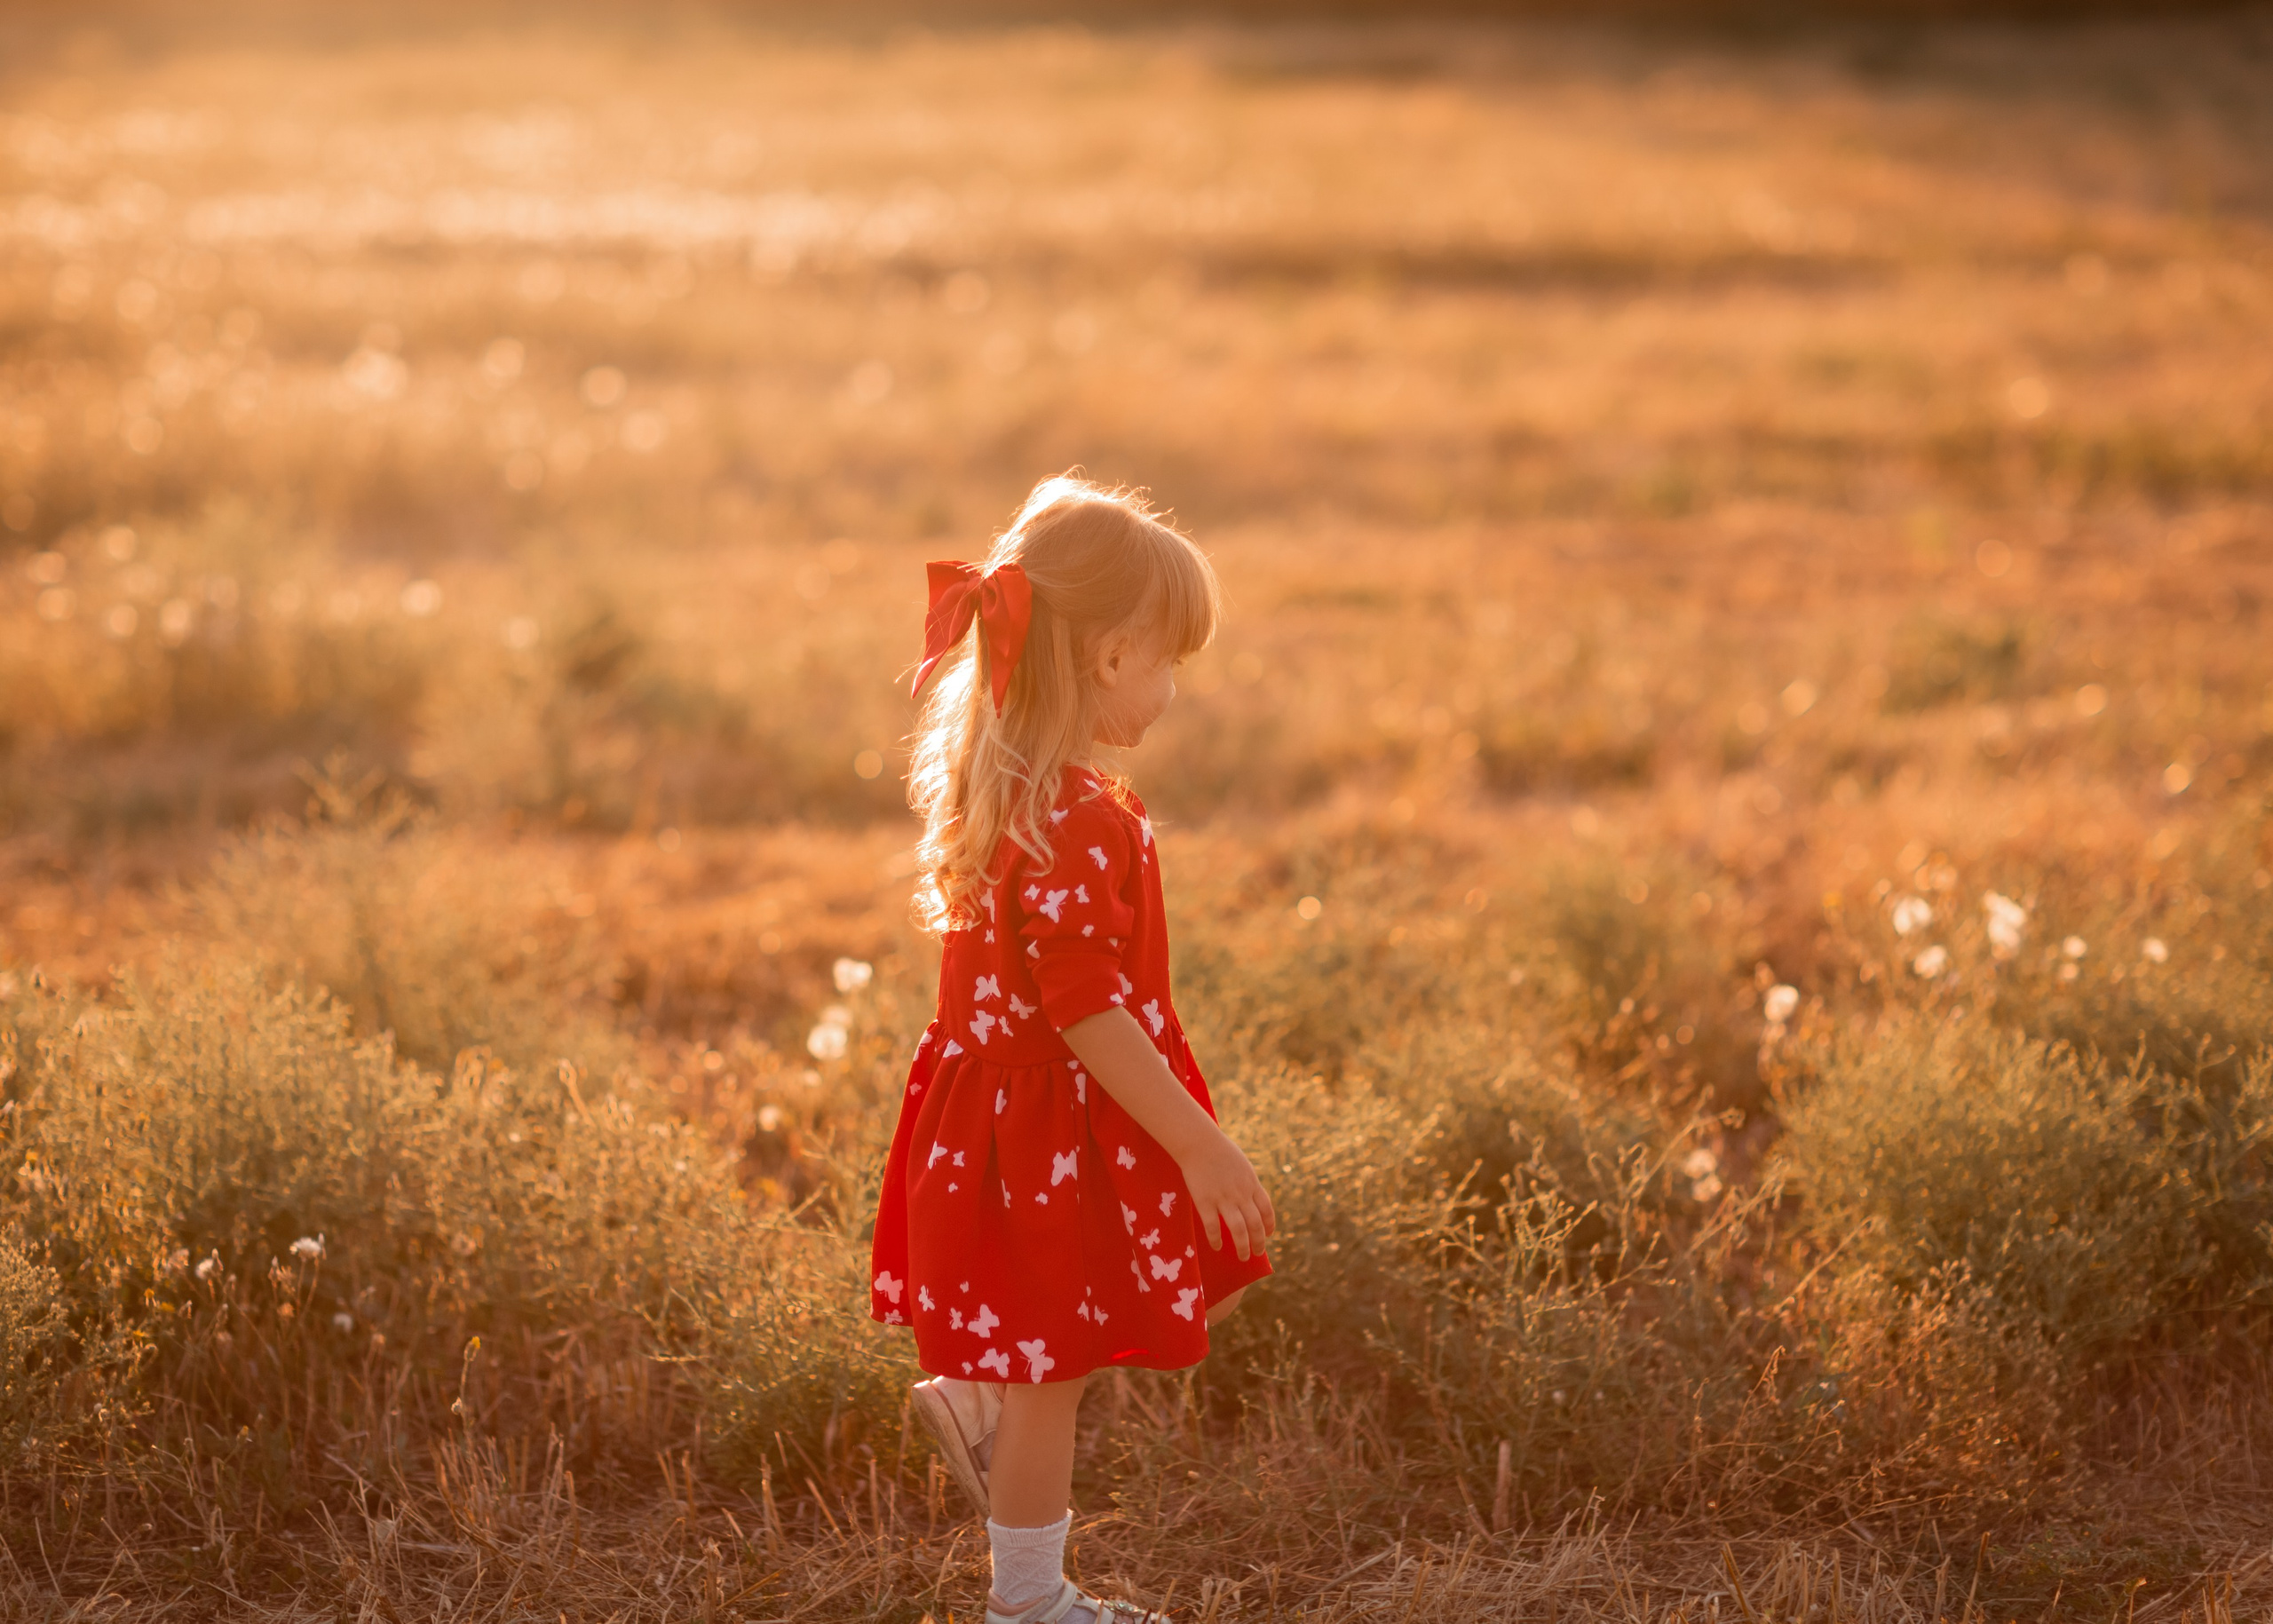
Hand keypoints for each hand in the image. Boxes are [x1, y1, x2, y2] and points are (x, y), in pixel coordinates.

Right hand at [1178, 1129, 1276, 1261]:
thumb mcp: (1243, 1165)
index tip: (1268, 1235)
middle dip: (1259, 1242)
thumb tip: (1251, 1198)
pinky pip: (1212, 1227)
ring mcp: (1223, 1198)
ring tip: (1243, 1257)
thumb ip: (1248, 1183)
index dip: (1269, 1225)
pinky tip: (1217, 1247)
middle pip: (1255, 1224)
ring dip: (1243, 1246)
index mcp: (1252, 1184)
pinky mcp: (1205, 1201)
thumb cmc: (1220, 1150)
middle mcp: (1241, 1194)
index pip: (1267, 1210)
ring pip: (1238, 1230)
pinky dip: (1216, 1240)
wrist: (1199, 1142)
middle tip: (1257, 1253)